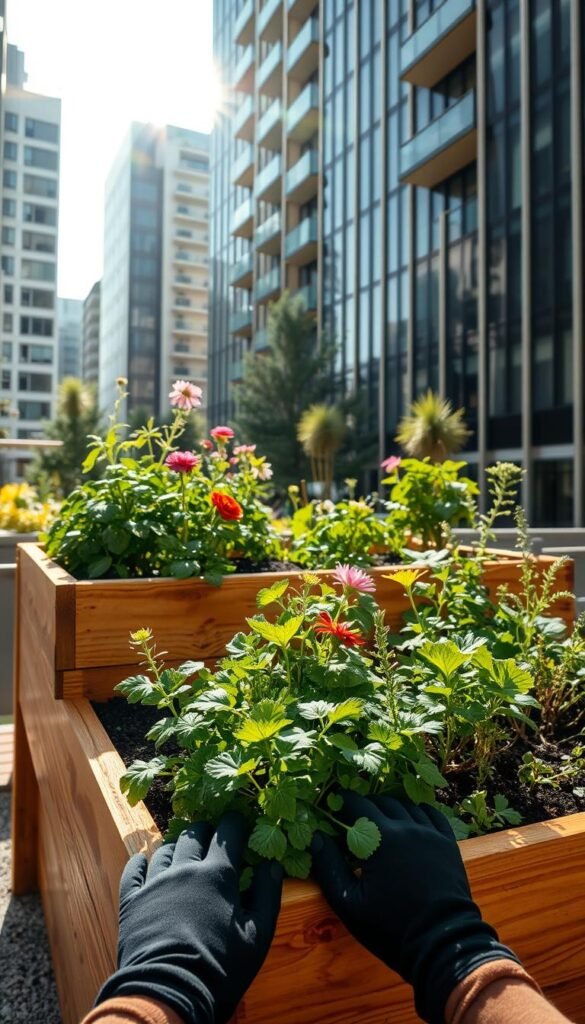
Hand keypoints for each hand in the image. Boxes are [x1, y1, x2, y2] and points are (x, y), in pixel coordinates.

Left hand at [95, 813, 282, 1023]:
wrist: (169, 994)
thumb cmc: (220, 968)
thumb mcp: (257, 936)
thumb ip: (267, 895)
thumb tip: (273, 864)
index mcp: (218, 874)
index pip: (229, 831)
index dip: (236, 823)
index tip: (241, 823)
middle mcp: (185, 869)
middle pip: (195, 833)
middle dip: (206, 831)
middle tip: (212, 840)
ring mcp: (155, 883)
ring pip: (165, 849)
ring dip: (177, 848)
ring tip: (182, 857)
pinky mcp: (131, 901)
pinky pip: (133, 870)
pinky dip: (140, 863)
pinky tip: (144, 864)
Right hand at [311, 794, 519, 1023]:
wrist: (440, 941)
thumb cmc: (389, 927)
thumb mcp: (349, 903)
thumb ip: (329, 867)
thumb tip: (316, 836)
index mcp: (380, 838)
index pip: (356, 804)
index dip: (341, 800)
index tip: (332, 802)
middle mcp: (406, 827)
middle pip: (381, 802)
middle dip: (364, 804)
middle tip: (353, 814)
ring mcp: (430, 834)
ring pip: (406, 806)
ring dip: (390, 807)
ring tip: (380, 818)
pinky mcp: (447, 844)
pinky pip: (432, 815)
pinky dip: (418, 811)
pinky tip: (413, 817)